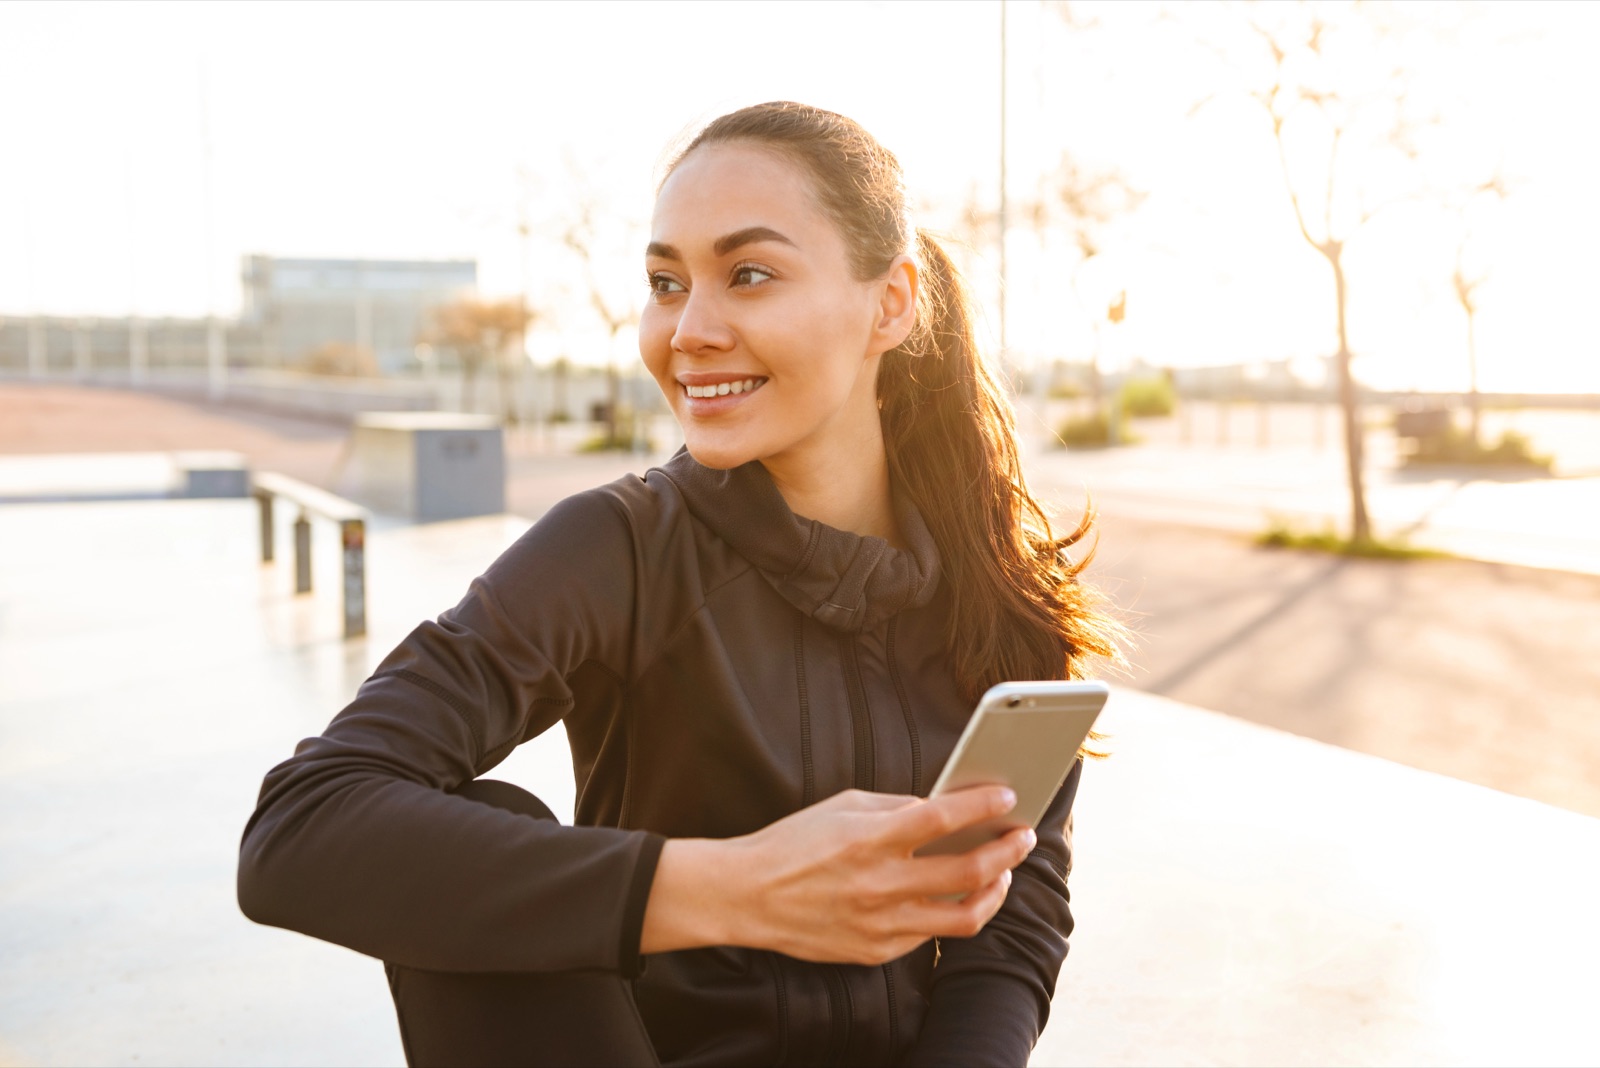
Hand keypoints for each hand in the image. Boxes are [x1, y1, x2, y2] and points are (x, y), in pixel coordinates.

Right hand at [641, 786, 1034, 964]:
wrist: (748, 896)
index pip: (942, 818)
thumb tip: (944, 807)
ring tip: (1002, 873)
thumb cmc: (795, 843)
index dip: (982, 806)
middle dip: (1007, 851)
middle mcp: (881, 884)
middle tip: (1022, 838)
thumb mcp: (844, 806)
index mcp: (871, 838)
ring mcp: (881, 924)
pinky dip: (950, 912)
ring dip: (994, 890)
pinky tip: (956, 896)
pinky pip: (930, 936)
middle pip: (968, 871)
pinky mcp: (876, 951)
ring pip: (964, 916)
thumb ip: (896, 807)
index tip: (1008, 798)